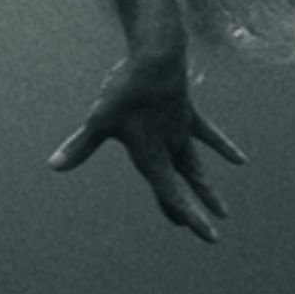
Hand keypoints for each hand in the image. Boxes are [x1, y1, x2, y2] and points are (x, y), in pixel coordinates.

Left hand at [47, 58, 246, 239]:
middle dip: (195, 211)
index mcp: (152, 155)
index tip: (209, 235)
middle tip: (209, 237)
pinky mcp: (188, 113)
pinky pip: (208, 135)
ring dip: (206, 189)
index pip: (173, 194)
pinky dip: (223, 148)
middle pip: (183, 186)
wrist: (157, 57)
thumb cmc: (126, 91)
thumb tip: (54, 165)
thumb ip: (80, 146)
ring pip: (196, 167)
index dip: (190, 216)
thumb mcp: (99, 120)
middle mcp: (171, 147)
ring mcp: (182, 131)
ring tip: (223, 210)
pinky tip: (240, 160)